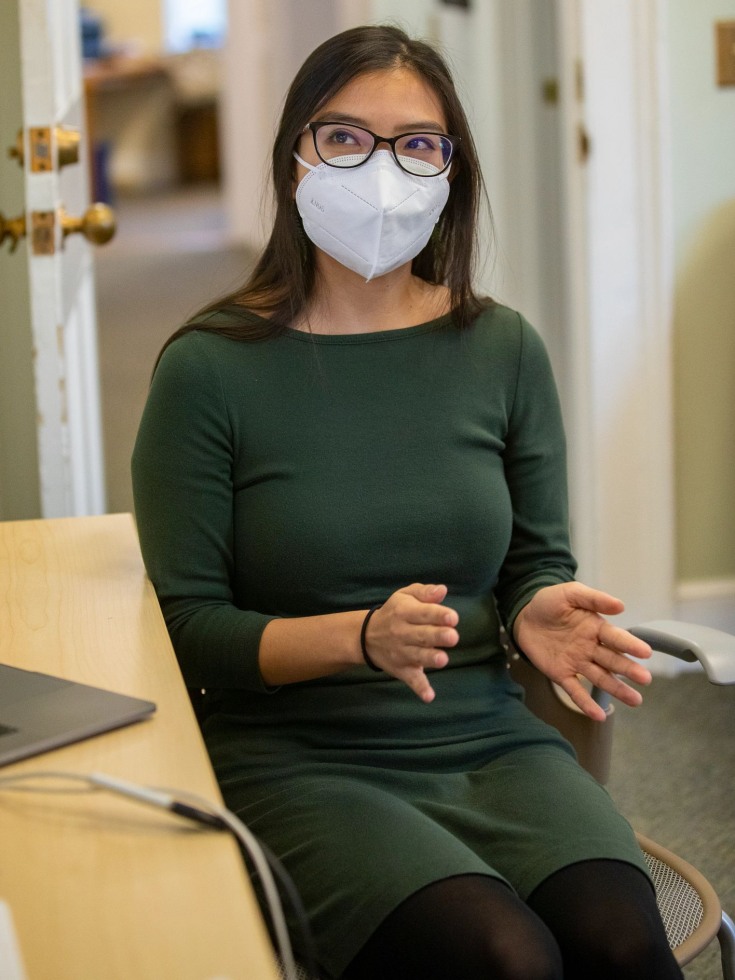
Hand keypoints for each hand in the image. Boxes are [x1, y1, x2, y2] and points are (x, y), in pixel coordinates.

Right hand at [363, 583, 458, 702]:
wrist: (364, 636)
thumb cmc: (394, 612)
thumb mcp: (405, 596)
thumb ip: (425, 592)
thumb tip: (443, 590)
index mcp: (404, 612)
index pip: (423, 613)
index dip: (438, 615)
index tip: (453, 618)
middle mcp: (402, 632)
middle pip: (422, 635)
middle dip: (437, 636)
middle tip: (453, 637)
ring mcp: (401, 653)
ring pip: (417, 657)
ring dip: (429, 659)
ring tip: (442, 659)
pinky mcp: (402, 670)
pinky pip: (410, 680)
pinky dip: (419, 688)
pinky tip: (429, 696)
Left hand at [513, 582, 652, 721]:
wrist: (524, 616)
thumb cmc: (550, 602)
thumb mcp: (571, 593)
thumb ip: (594, 599)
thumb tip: (620, 605)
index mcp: (595, 628)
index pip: (616, 637)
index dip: (630, 644)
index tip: (646, 652)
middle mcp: (590, 647)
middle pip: (612, 660)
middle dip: (628, 670)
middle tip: (645, 679)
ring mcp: (577, 662)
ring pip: (600, 678)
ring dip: (617, 689)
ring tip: (635, 700)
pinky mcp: (561, 674)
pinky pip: (575, 690)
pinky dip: (586, 703)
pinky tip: (599, 715)